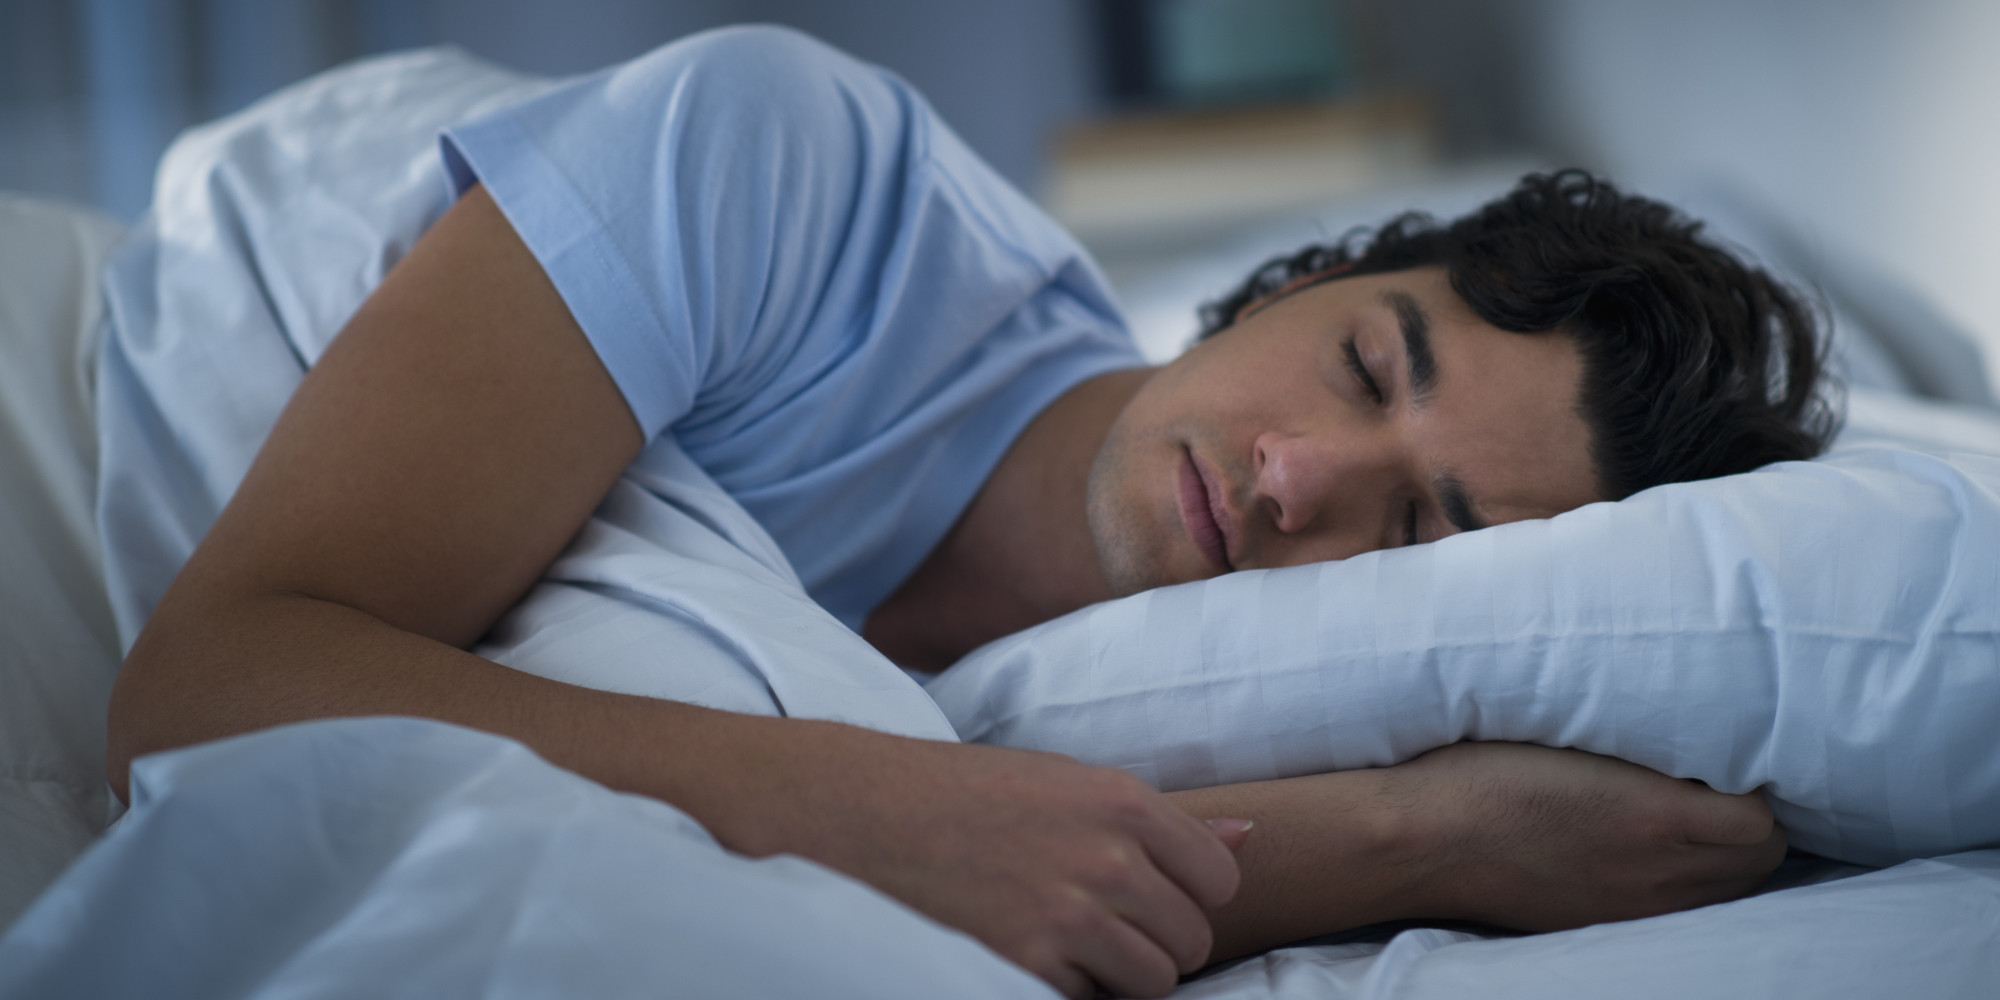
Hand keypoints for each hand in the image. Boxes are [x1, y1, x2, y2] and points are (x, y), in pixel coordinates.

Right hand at [713, 723, 1246, 998]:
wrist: (856, 812)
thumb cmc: (961, 793)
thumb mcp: (1066, 783)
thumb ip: (1160, 822)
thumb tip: (1249, 839)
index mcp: (1121, 802)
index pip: (1218, 881)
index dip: (1186, 897)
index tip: (1145, 894)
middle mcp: (1106, 858)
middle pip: (1190, 941)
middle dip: (1152, 943)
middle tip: (1094, 923)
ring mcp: (1067, 918)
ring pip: (1151, 983)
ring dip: (1116, 977)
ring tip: (1062, 943)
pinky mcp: (1024, 968)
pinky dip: (1064, 990)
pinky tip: (1022, 956)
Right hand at [1386, 741, 1786, 930]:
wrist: (1425, 839)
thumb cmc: (1485, 772)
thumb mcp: (1570, 735)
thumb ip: (1639, 740)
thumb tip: (1690, 740)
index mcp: (1654, 818)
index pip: (1757, 819)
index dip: (1752, 782)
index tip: (1723, 754)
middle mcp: (1657, 874)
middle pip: (1758, 862)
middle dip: (1751, 821)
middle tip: (1716, 783)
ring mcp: (1633, 908)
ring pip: (1729, 892)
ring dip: (1726, 856)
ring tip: (1689, 819)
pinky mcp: (1604, 924)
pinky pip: (1683, 911)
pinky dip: (1689, 883)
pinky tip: (1652, 853)